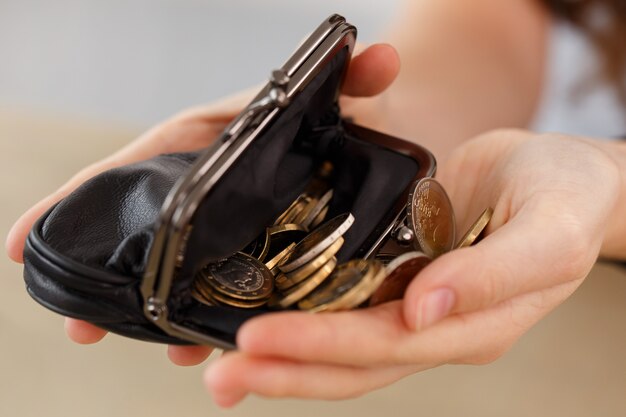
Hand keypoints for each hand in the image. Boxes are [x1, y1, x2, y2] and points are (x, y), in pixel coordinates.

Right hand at [5, 44, 400, 363]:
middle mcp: (207, 189)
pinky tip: (207, 350)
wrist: (382, 139)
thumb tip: (384, 56)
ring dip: (160, 314)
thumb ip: (354, 76)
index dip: (77, 201)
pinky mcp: (259, 257)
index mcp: (206, 142)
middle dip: (106, 277)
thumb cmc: (343, 112)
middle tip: (78, 325)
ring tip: (157, 350)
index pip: (132, 167)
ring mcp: (229, 228)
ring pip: (180, 272)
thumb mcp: (340, 94)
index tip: (19, 240)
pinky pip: (222, 292)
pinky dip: (209, 320)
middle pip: (142, 232)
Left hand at [203, 130, 620, 405]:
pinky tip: (261, 315)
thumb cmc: (567, 198)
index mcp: (472, 324)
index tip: (257, 339)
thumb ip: (493, 275)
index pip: (385, 346)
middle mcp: (435, 323)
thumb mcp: (549, 232)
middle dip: (285, 368)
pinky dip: (301, 315)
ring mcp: (413, 302)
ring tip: (219, 363)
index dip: (319, 345)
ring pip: (341, 344)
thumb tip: (424, 308)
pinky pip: (344, 303)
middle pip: (352, 362)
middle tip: (220, 374)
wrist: (564, 179)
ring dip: (283, 355)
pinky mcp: (398, 272)